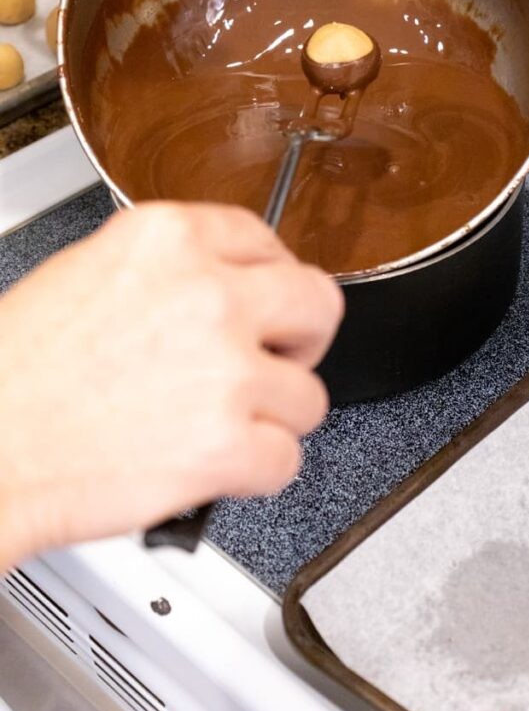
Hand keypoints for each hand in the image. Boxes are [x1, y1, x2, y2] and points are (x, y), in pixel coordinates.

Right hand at [0, 203, 342, 567]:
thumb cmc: (15, 373)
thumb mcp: (86, 272)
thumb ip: (169, 269)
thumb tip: (222, 284)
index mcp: (168, 238)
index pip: (264, 238)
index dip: (273, 278)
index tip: (268, 303)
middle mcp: (207, 293)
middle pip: (317, 304)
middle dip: (301, 339)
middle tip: (273, 361)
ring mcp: (224, 368)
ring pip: (309, 394)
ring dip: (272, 416)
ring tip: (218, 423)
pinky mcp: (226, 444)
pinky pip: (286, 460)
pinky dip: (254, 473)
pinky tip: (212, 466)